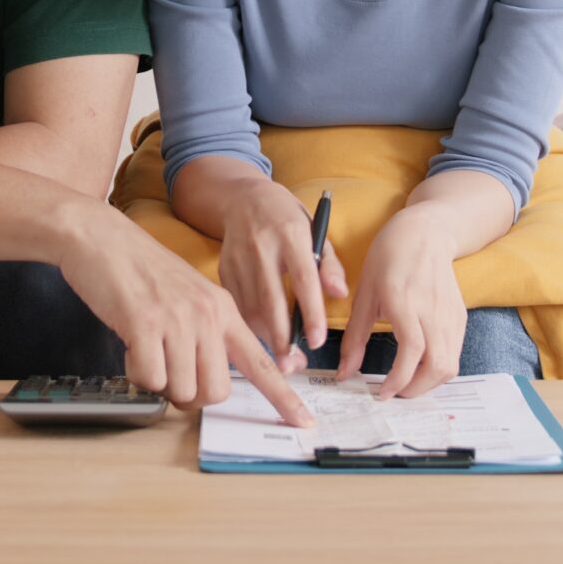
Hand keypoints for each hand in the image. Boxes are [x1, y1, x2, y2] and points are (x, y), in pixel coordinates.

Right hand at [55, 207, 315, 427]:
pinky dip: (137, 372)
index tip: (304, 421)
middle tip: (170, 374)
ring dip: (160, 382)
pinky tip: (131, 345)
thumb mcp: (190, 296)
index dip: (283, 396)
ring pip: (181, 390)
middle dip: (191, 396)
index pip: (261, 362)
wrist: (104, 239)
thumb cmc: (142, 273)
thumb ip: (207, 332)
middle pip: (215, 392)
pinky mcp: (145, 324)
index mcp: (224, 310)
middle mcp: (207, 315)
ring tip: (147, 350)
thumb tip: (209, 383)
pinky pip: (149, 379)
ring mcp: (178, 319)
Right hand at [212, 180, 347, 369]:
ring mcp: (238, 257)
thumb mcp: (315, 230)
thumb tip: (339, 294)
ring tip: (283, 357)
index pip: (304, 278)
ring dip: (265, 336)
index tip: (317, 341)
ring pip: (249, 306)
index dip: (311, 313)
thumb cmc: (286, 218)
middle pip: (271, 299)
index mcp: (290, 234)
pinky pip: (235, 304)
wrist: (243, 199)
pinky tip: (262, 338)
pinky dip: (249, 325)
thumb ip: (329, 264)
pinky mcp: (223, 268)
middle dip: (281, 336)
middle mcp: (262, 245)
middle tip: (294, 365)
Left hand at [335, 212, 465, 399]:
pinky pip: (455, 354)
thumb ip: (355, 337)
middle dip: (415, 390)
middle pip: (438, 365)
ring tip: (405, 383)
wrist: (425, 234)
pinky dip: (438, 368)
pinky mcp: (460, 317)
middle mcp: (433, 310)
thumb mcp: (364, 294)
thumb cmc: (389, 259)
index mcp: (405, 300)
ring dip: (428, 383)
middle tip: (393, 393)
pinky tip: (418, 365)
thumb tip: (344, 373)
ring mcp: (451, 315)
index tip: (382, 393)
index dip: (399, 378)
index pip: (412, 349)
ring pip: (450, 365)